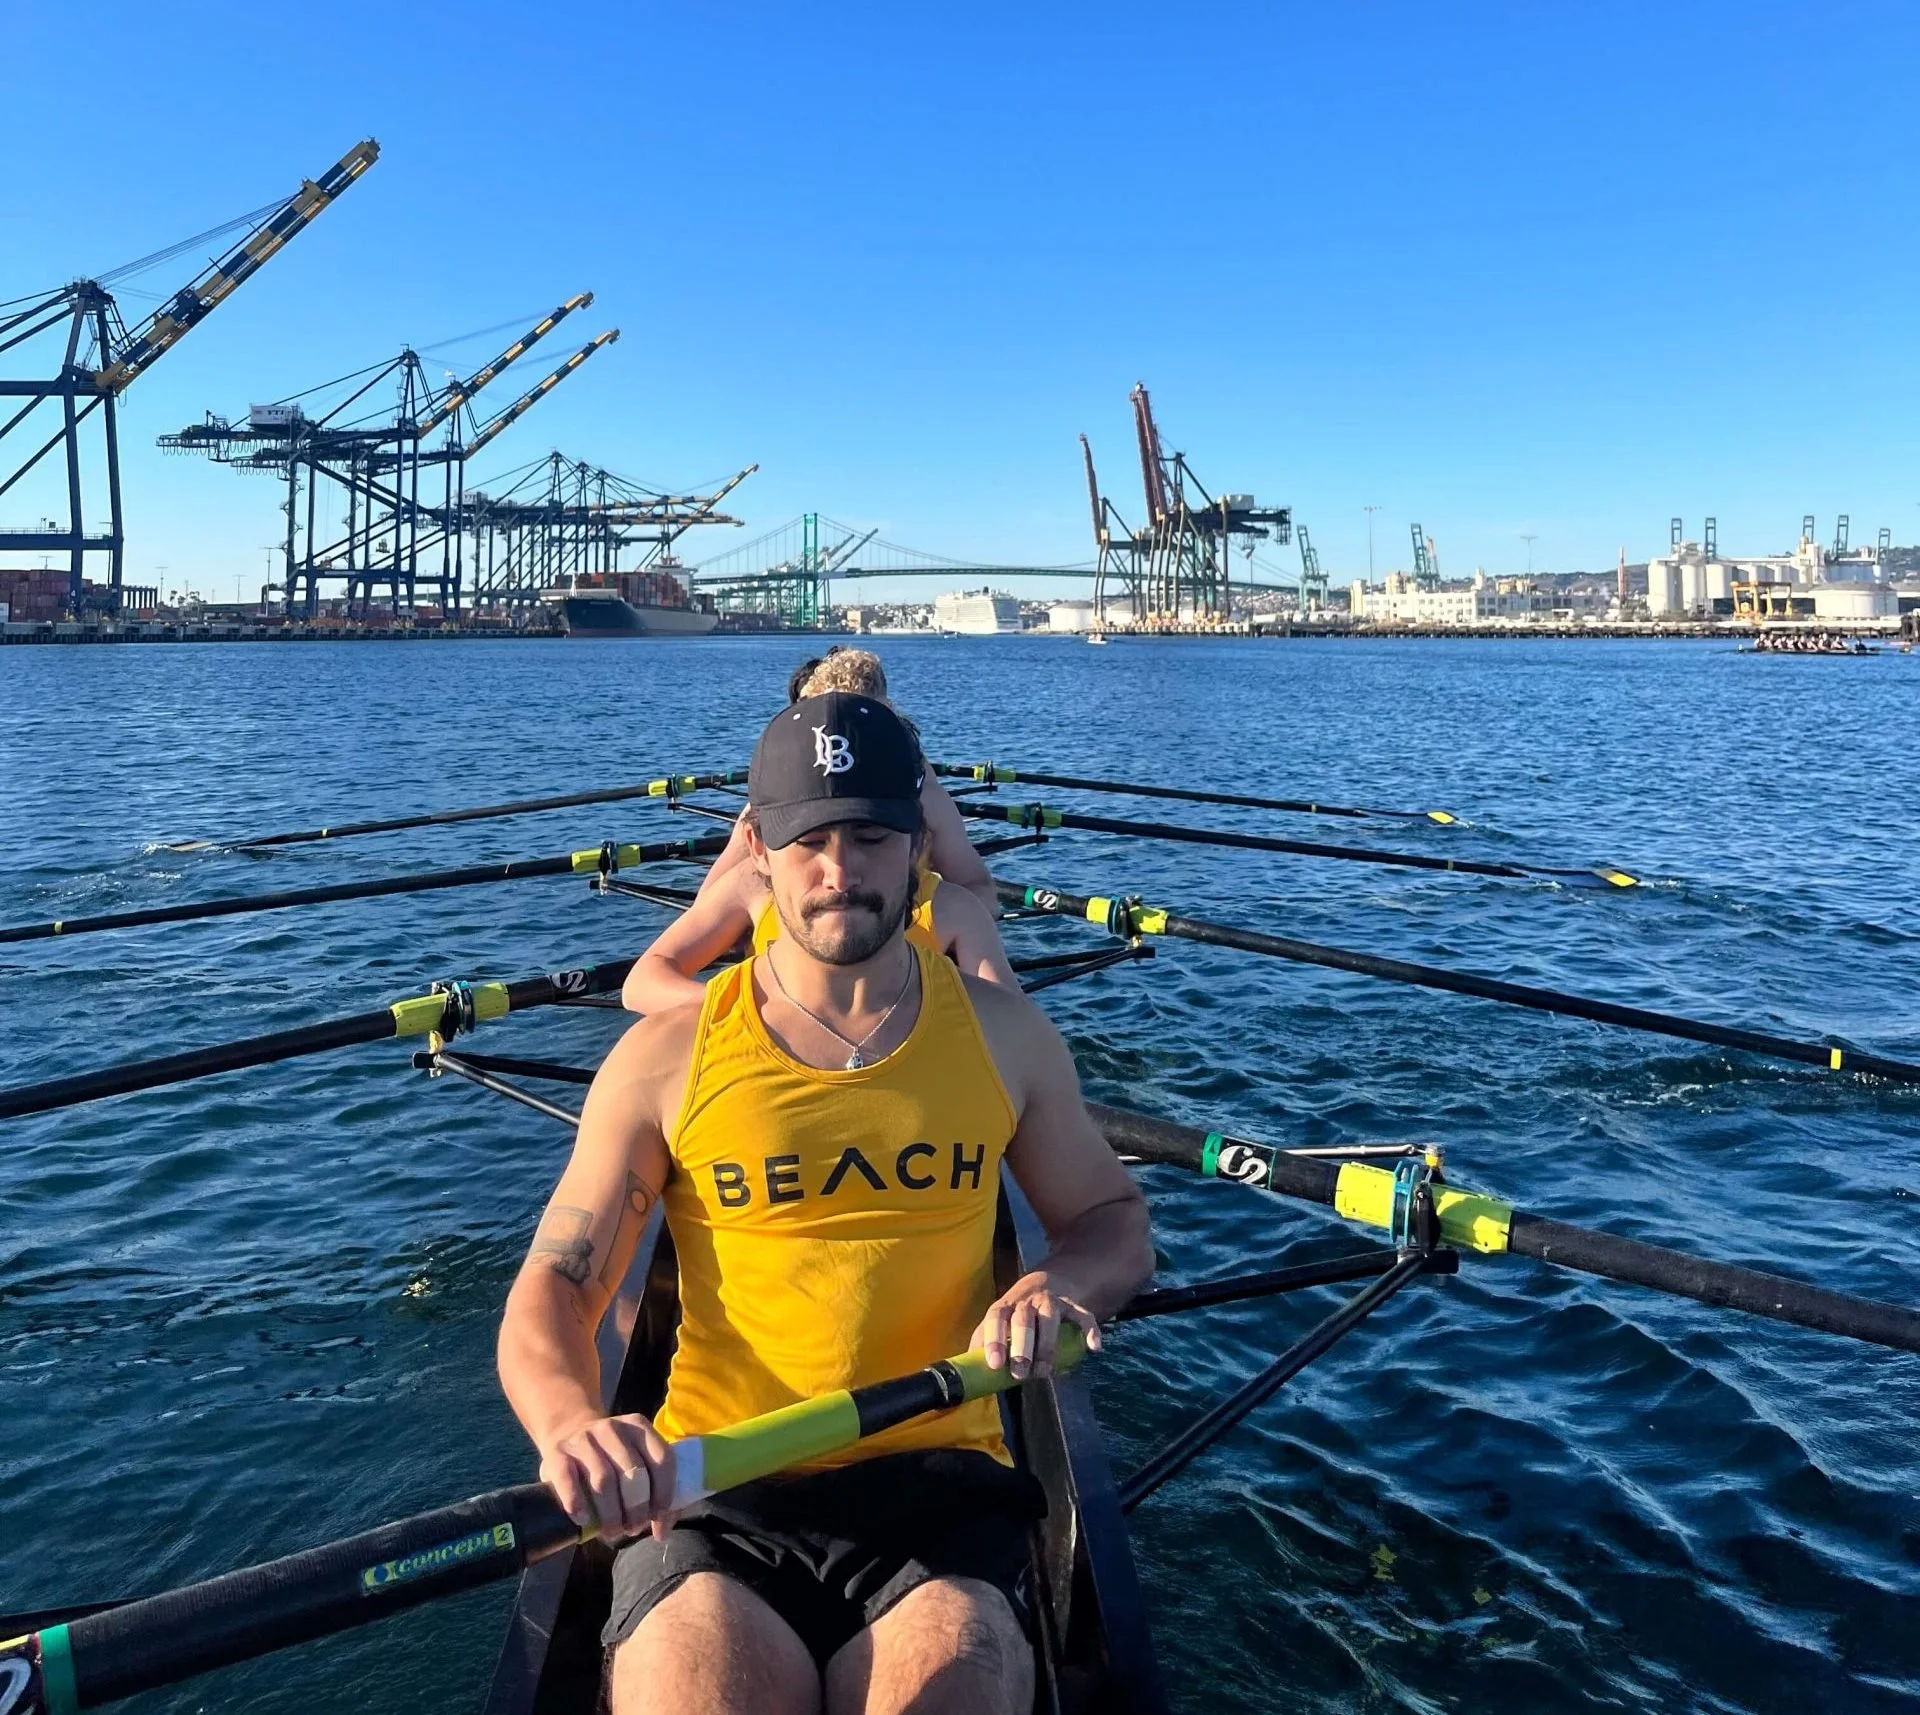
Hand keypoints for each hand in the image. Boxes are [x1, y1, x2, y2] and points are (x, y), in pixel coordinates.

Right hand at [540, 1413, 677, 1543]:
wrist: (566, 1430)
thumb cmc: (607, 1456)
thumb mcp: (633, 1459)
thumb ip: (652, 1489)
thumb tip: (662, 1532)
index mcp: (639, 1427)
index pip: (662, 1459)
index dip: (664, 1493)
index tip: (657, 1518)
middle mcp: (613, 1428)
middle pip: (633, 1472)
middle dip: (637, 1508)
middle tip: (633, 1529)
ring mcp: (583, 1439)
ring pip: (603, 1479)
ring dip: (611, 1513)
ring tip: (613, 1532)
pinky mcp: (557, 1452)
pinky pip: (568, 1479)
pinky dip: (577, 1503)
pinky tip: (584, 1520)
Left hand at [974, 1270, 1101, 1380]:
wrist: (1046, 1282)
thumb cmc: (1016, 1312)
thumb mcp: (998, 1321)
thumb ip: (983, 1341)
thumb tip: (967, 1372)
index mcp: (1005, 1306)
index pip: (996, 1318)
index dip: (994, 1340)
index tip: (995, 1364)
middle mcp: (1027, 1301)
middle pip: (1023, 1320)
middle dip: (1022, 1347)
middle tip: (1020, 1373)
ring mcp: (1051, 1301)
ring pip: (1050, 1319)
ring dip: (1047, 1346)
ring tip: (1044, 1371)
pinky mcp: (1072, 1305)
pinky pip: (1083, 1315)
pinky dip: (1089, 1329)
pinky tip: (1093, 1347)